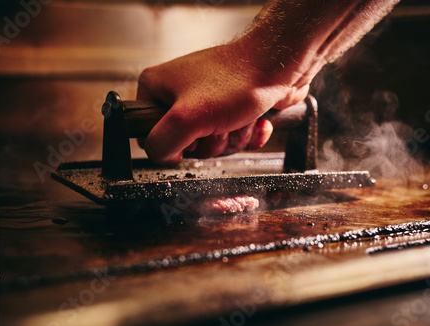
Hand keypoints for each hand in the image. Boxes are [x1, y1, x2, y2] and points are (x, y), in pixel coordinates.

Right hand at [136, 41, 309, 164]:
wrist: (279, 65)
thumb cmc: (237, 81)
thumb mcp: (186, 118)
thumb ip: (161, 143)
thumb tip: (160, 156)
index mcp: (159, 87)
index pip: (149, 133)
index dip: (174, 143)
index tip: (192, 135)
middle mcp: (181, 92)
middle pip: (187, 144)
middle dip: (212, 142)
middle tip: (220, 124)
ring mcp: (209, 100)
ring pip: (214, 143)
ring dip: (234, 138)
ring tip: (241, 118)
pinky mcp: (234, 107)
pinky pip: (235, 137)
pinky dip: (250, 134)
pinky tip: (257, 119)